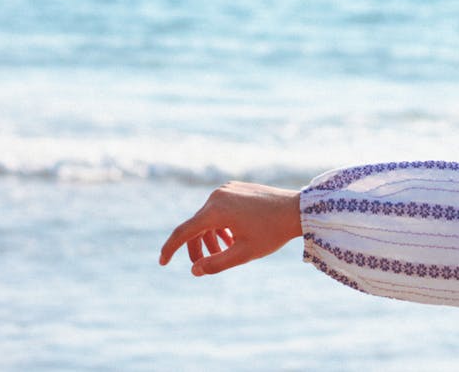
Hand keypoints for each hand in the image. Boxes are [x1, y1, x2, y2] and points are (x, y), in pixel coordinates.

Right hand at [159, 181, 301, 275]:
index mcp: (215, 211)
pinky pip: (219, 209)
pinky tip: (232, 237)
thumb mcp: (244, 253)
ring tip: (223, 252)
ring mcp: (225, 190)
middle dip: (197, 247)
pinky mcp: (234, 188)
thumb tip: (194, 270)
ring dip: (210, 237)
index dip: (170, 249)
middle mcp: (216, 196)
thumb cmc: (272, 233)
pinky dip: (220, 225)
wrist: (296, 209)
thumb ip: (216, 263)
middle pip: (196, 226)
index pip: (183, 232)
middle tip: (203, 265)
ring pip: (207, 217)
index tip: (162, 263)